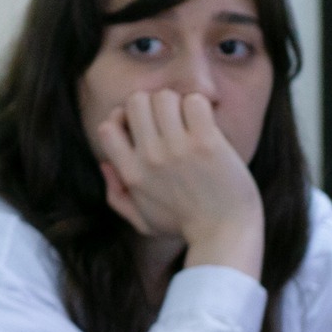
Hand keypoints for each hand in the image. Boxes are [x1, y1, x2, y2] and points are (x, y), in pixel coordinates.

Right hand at [96, 90, 263, 277]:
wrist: (226, 234)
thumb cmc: (186, 227)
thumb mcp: (142, 221)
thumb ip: (116, 196)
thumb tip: (105, 165)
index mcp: (131, 174)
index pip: (107, 127)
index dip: (122, 119)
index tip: (140, 128)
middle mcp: (149, 158)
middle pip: (136, 101)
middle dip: (152, 105)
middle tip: (170, 120)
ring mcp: (178, 149)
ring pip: (164, 97)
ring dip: (177, 103)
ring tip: (189, 121)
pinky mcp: (206, 142)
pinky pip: (194, 102)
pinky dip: (199, 106)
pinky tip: (206, 123)